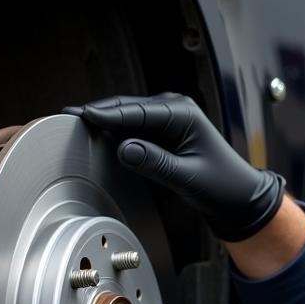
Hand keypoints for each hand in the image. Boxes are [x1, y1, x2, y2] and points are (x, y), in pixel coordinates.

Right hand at [64, 93, 284, 241]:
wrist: (238, 195)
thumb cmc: (222, 184)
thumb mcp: (187, 177)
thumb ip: (155, 163)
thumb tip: (124, 149)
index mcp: (182, 113)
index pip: (136, 111)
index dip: (105, 114)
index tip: (81, 116)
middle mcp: (174, 109)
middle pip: (126, 108)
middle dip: (97, 112)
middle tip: (67, 117)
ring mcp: (168, 118)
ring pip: (127, 115)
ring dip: (103, 119)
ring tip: (74, 123)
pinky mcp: (163, 130)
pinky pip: (133, 125)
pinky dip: (114, 128)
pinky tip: (96, 133)